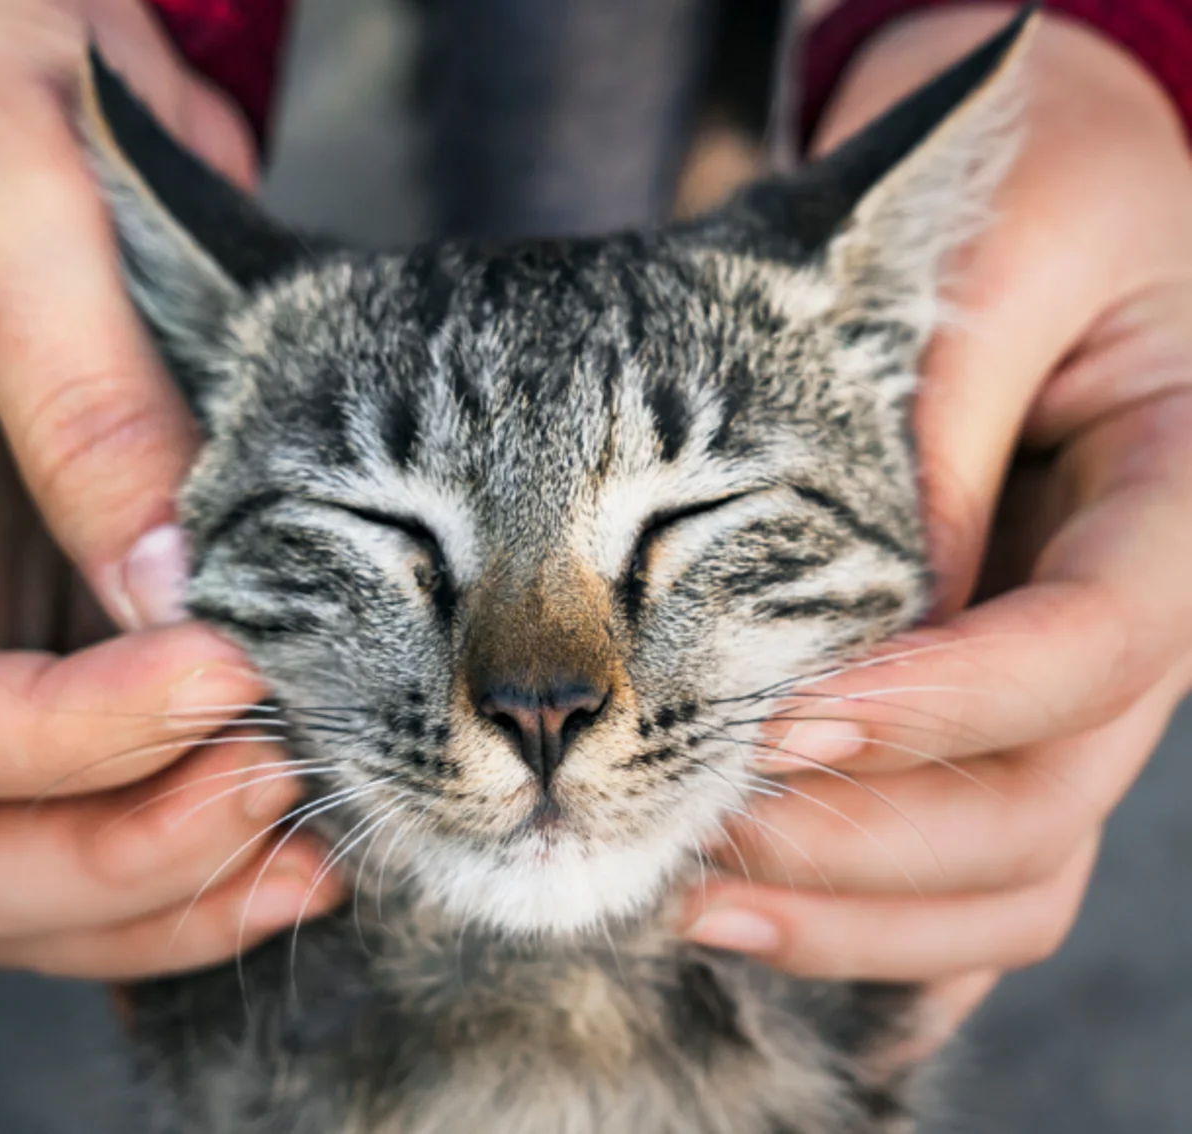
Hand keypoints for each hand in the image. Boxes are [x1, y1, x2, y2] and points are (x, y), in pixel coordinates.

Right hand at [0, 0, 338, 978]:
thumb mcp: (13, 188)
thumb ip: (83, 394)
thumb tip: (170, 604)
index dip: (70, 738)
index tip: (237, 674)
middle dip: (116, 856)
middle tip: (287, 793)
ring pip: (14, 855)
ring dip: (162, 883)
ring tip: (319, 834)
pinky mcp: (36, 615)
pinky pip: (92, 791)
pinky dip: (189, 833)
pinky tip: (306, 812)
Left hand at [679, 8, 1191, 1060]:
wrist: (1053, 195)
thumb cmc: (1032, 197)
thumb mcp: (996, 252)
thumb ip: (939, 412)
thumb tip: (863, 604)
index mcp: (1184, 498)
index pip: (1099, 644)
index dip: (945, 705)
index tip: (781, 717)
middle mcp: (1144, 624)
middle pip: (1045, 801)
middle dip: (862, 835)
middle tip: (683, 816)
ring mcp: (1074, 696)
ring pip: (1010, 876)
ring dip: (850, 913)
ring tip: (676, 891)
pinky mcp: (1000, 730)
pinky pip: (971, 883)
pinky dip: (872, 937)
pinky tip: (743, 941)